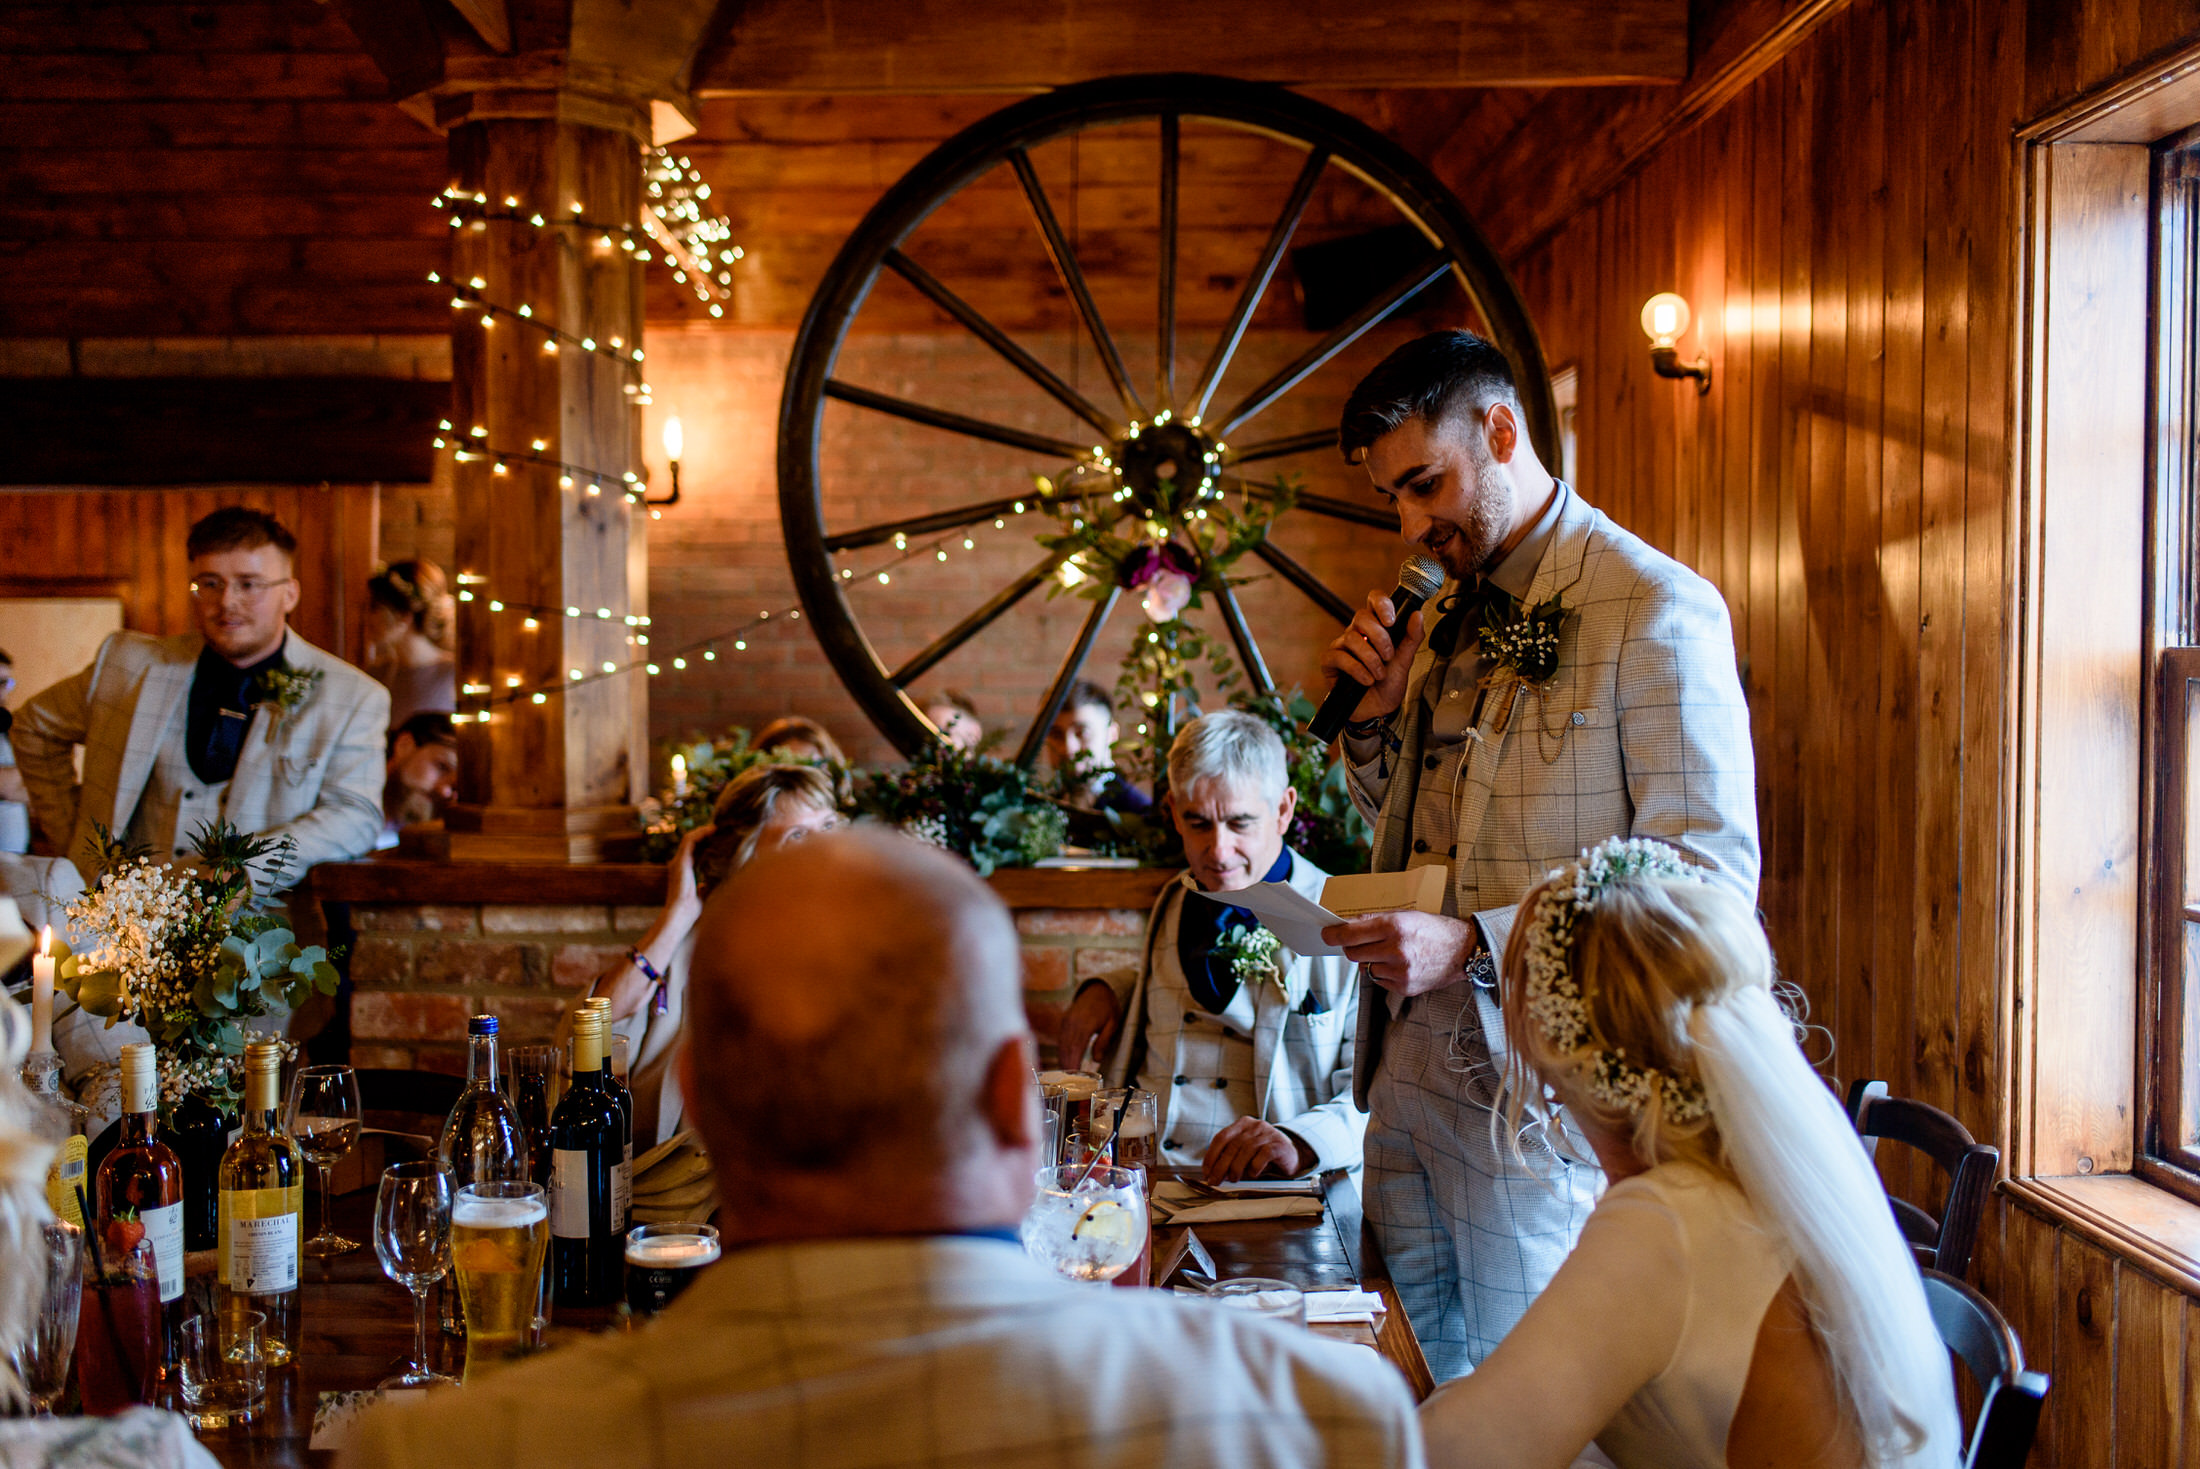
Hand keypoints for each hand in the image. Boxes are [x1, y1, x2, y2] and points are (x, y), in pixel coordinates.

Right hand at [665, 822, 714, 919]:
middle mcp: (679, 863)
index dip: (706, 842)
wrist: (681, 915)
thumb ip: (708, 886)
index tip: (720, 838)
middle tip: (721, 829)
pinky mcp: (680, 861)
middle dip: (705, 834)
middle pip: (692, 842)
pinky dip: (700, 833)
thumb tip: (720, 881)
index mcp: (684, 870)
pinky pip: (689, 841)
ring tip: (717, 827)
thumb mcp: (704, 894)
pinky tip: (712, 830)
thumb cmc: (692, 910)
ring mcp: (678, 862)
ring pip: (689, 838)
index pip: (694, 850)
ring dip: (703, 831)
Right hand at [1055, 981, 1121, 1071]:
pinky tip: (1065, 1063)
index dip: (1074, 1065)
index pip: (1075, 1049)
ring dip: (1063, 1061)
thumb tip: (1096, 1060)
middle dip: (1066, 1067)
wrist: (1098, 988)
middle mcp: (1071, 1023)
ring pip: (1061, 1046)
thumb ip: (1104, 1041)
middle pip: (1066, 1049)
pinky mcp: (1064, 1022)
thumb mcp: (1113, 1023)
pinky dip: (1062, 1052)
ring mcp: (1066, 1022)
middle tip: (1069, 1084)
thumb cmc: (1109, 1007)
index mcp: (1084, 1024)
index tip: (1075, 1079)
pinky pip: (1060, 1040)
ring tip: (1065, 1078)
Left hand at [1202, 1117, 1310, 1181]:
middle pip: (1232, 1145)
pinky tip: (1253, 1174)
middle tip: (1215, 1181)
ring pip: (1246, 1150)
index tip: (1206, 1172)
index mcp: (1242, 1124)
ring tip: (1233, 1179)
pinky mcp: (1278, 1145)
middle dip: (1220, 1166)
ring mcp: (1267, 1133)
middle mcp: (1254, 1126)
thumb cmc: (1264, 1155)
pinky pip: (1263, 1155)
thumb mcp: (1245, 1153)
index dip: (1211, 1155)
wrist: (1292, 1153)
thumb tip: (1213, 1173)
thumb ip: (1231, 1158)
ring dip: (1236, 1168)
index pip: (1221, 1137)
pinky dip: (1255, 1167)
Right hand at [1319, 590, 1427, 723]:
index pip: (1373, 600)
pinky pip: (1340, 657)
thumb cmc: (1388, 684)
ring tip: (1379, 674)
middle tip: (1388, 656)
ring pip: (1352, 638)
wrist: (1377, 710)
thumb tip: (1417, 615)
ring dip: (1371, 659)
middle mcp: (1357, 632)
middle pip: (1361, 616)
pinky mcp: (1330, 662)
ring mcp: (1341, 646)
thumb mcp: (1405, 661)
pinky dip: (1357, 670)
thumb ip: (1412, 637)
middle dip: (1380, 638)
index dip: (1381, 604)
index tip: (1391, 621)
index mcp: (1375, 627)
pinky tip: (1367, 680)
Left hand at [1322, 910, 1477, 996]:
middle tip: (1356, 942)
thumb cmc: (1433, 929)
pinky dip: (1382, 972)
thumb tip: (1346, 927)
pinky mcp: (1404, 987)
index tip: (1326, 935)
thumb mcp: (1405, 915)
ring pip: (1365, 967)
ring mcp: (1400, 971)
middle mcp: (1396, 949)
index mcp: (1395, 926)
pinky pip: (1379, 980)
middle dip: (1351, 947)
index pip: (1351, 933)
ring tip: (1387, 952)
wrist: (1463, 951)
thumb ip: (1375, 921)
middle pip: (1353, 953)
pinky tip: (1398, 964)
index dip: (1334, 935)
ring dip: (1369, 960)